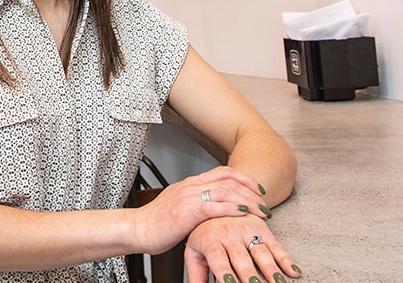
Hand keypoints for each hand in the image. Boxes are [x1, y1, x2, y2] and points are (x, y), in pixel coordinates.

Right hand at [132, 166, 269, 254]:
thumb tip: (214, 209)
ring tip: (261, 211)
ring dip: (247, 200)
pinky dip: (233, 209)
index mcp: (190, 183)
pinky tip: (244, 214)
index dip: (244, 179)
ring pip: (225, 191)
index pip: (223, 173)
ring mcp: (188, 197)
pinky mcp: (187, 211)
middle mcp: (191, 186)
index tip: (258, 190)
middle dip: (251, 191)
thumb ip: (196, 203)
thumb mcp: (180, 207)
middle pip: (228, 180)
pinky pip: (215, 206)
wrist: (137, 229)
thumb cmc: (157, 223)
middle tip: (265, 203)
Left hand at [185, 215, 300, 282]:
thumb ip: (195, 271)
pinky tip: (294, 271)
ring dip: (270, 269)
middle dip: (249, 276)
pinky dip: (286, 258)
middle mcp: (229, 234)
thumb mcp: (194, 249)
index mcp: (210, 240)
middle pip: (241, 259)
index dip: (225, 274)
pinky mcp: (261, 226)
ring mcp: (246, 229)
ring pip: (261, 252)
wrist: (215, 199)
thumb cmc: (203, 231)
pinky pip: (275, 245)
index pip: (218, 261)